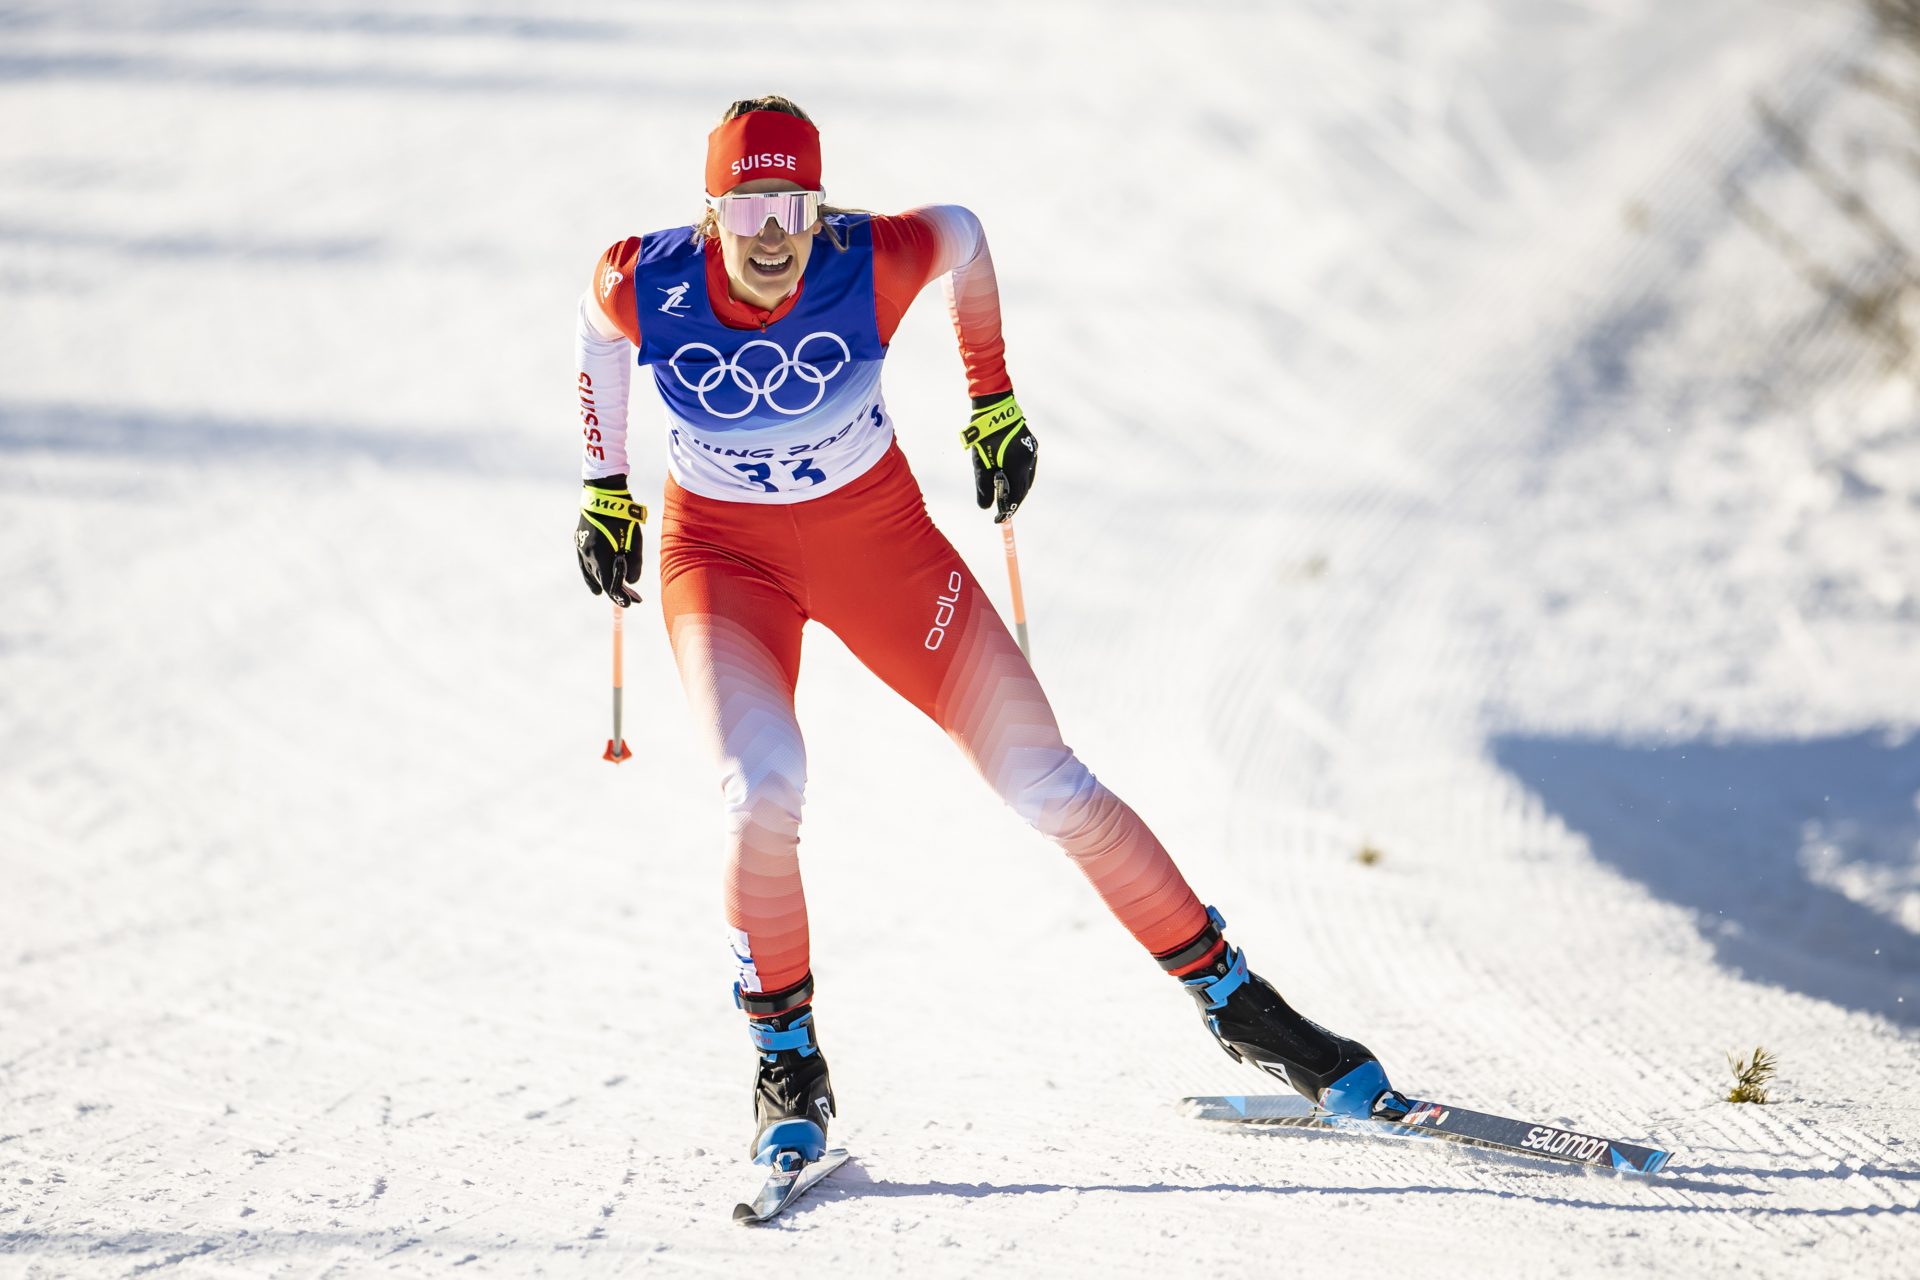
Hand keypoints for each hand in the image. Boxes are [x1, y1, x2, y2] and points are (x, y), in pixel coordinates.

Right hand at [576, 476, 647, 606]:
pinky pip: (584, 562)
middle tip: (628, 598)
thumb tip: (631, 581)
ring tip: (602, 593)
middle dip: (614, 590)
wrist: (603, 493)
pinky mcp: (579, 541)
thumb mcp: (634, 540)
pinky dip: (589, 572)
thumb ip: (633, 563)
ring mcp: (581, 548)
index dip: (620, 596)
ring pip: (590, 572)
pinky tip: (592, 577)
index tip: (629, 603)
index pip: (609, 585)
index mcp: (601, 556)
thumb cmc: (623, 516)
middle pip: (600, 580)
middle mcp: (588, 555)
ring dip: (599, 583)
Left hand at [961, 392, 1037, 522]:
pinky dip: (1020, 476)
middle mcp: (1028, 460)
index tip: (998, 519)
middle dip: (1014, 501)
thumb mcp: (980, 463)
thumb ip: (983, 486)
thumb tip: (985, 507)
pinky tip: (1011, 477)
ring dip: (1018, 489)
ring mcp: (1032, 452)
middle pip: (1023, 489)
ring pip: (1027, 478)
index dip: (1007, 509)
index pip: (1015, 495)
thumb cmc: (985, 436)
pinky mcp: (1031, 445)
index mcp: (1016, 466)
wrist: (995, 408)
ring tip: (1006, 496)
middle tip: (1002, 510)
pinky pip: (1028, 467)